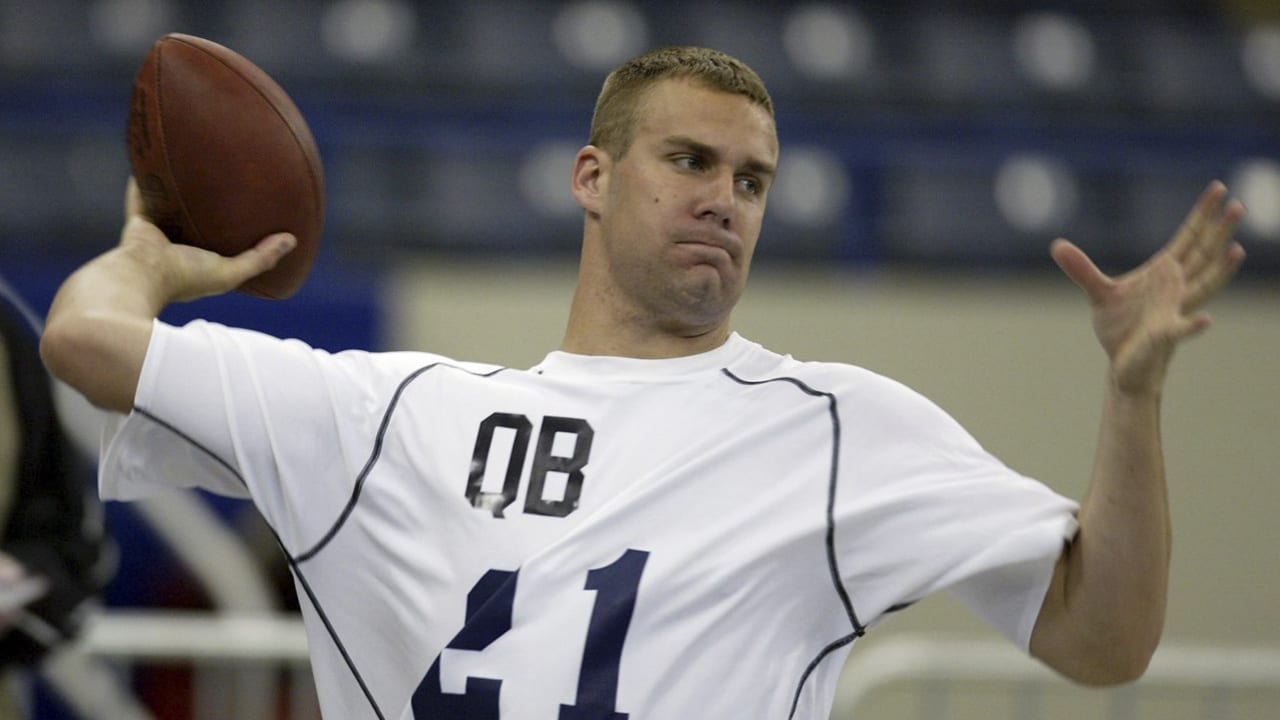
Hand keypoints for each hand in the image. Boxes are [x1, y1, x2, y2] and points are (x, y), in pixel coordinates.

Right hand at [121, 178, 295, 304]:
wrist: (140, 274)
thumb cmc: (185, 277)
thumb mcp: (230, 272)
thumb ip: (260, 258)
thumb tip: (292, 239)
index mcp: (196, 262)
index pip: (219, 243)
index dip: (233, 230)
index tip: (250, 213)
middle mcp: (176, 246)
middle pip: (195, 220)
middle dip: (207, 204)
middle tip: (225, 181)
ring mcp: (156, 232)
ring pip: (170, 205)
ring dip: (179, 189)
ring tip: (193, 165)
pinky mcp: (138, 218)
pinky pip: (142, 193)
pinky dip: (146, 178)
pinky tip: (153, 157)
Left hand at [1051, 180, 1245, 395]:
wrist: (1123, 365)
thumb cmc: (1121, 328)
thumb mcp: (1099, 293)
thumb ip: (1082, 269)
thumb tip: (1056, 245)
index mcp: (1163, 274)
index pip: (1189, 238)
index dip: (1202, 214)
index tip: (1218, 188)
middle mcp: (1176, 289)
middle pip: (1203, 254)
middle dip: (1220, 231)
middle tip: (1238, 204)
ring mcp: (1173, 311)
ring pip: (1204, 286)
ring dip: (1221, 269)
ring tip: (1236, 249)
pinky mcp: (1164, 336)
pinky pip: (1181, 329)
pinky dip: (1192, 326)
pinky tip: (1205, 320)